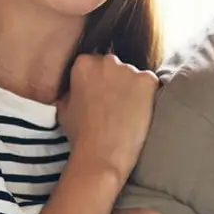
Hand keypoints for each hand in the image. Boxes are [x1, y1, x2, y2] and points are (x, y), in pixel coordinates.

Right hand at [57, 53, 157, 176]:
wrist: (102, 153)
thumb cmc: (81, 135)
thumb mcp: (63, 108)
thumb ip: (70, 90)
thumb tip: (74, 89)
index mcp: (83, 64)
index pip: (94, 63)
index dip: (98, 81)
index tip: (100, 94)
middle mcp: (106, 61)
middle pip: (115, 66)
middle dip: (115, 80)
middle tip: (115, 103)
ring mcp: (129, 70)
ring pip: (133, 75)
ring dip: (132, 88)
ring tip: (128, 111)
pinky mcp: (147, 81)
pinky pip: (151, 83)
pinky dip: (148, 95)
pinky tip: (140, 111)